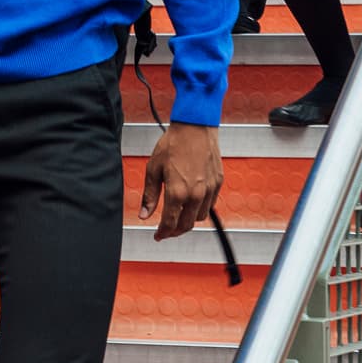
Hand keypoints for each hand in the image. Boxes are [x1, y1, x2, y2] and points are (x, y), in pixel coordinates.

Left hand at [139, 123, 223, 239]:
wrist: (195, 127)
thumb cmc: (173, 143)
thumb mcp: (153, 169)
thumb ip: (150, 195)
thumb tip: (144, 214)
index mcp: (177, 192)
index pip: (170, 224)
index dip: (162, 233)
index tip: (158, 236)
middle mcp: (195, 194)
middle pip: (186, 225)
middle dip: (175, 231)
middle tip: (166, 230)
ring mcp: (209, 189)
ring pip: (199, 217)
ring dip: (188, 220)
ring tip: (178, 215)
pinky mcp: (217, 183)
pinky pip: (210, 204)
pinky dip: (200, 208)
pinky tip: (191, 202)